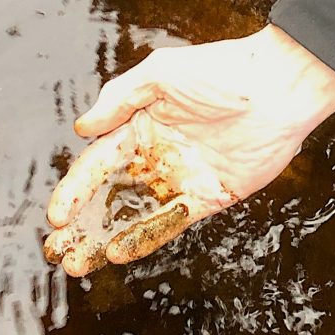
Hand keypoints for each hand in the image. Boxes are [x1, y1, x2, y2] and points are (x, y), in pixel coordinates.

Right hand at [44, 25, 334, 275]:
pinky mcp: (211, 196)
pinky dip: (145, 239)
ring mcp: (183, 179)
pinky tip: (119, 253)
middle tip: (58, 251)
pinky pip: (173, 223)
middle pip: (111, 198)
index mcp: (140, 128)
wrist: (278, 87)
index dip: (74, 192)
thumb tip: (83, 129)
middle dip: (83, 226)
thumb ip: (119, 99)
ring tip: (77, 263)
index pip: (97, 166)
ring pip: (136, 217)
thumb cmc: (221, 70)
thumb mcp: (161, 74)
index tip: (56, 217)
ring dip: (106, 240)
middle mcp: (157, 157)